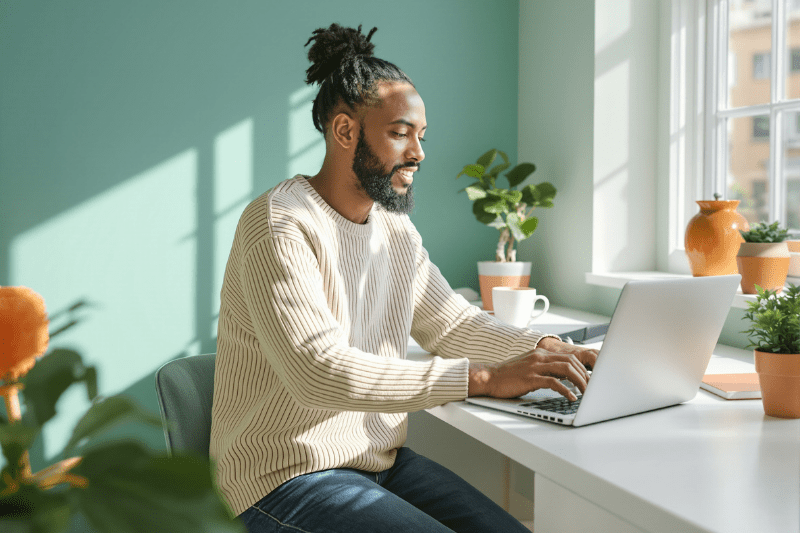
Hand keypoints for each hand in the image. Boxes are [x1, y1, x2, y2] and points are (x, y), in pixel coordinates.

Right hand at [468, 339, 597, 400]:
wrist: (488, 377)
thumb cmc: (508, 376)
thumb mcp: (529, 368)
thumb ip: (545, 370)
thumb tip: (563, 379)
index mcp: (540, 353)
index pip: (568, 357)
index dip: (582, 368)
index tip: (589, 380)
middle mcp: (539, 357)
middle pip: (571, 361)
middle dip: (585, 375)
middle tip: (591, 388)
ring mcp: (535, 367)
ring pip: (566, 369)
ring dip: (580, 381)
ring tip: (586, 393)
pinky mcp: (530, 378)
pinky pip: (554, 382)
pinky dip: (566, 390)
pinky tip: (571, 397)